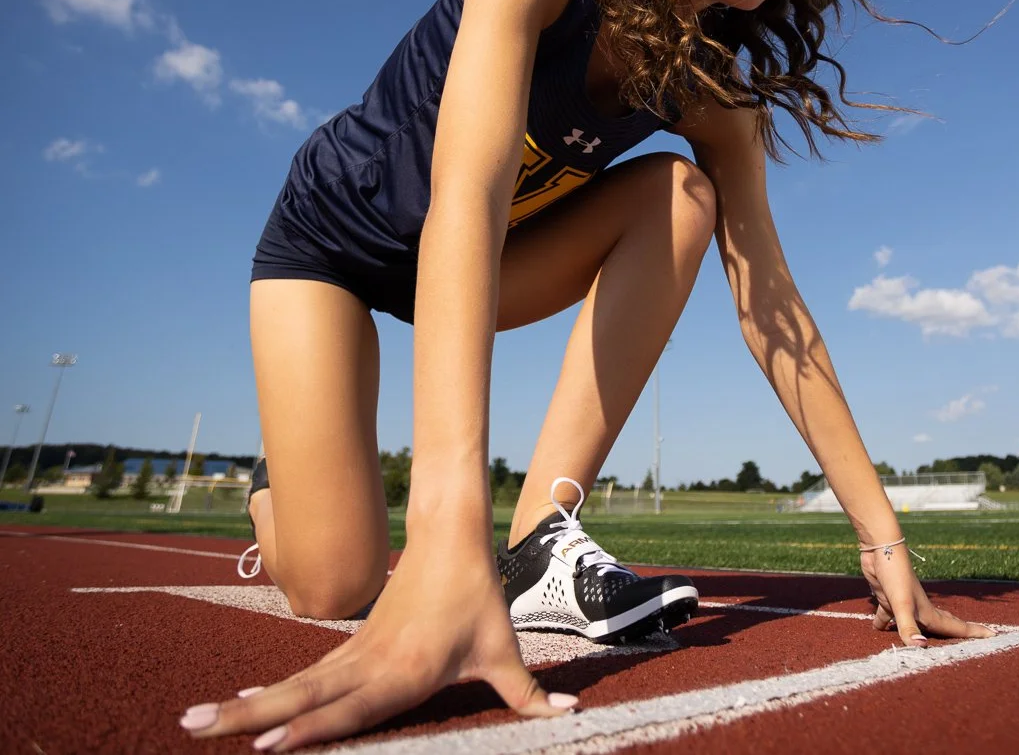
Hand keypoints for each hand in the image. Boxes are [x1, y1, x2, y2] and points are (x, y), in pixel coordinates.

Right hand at [179, 544, 573, 750]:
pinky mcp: (350, 648)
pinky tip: (240, 705)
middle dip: (248, 717)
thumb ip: (530, 696)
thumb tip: (570, 717)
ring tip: (194, 719)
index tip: (264, 745)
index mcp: (405, 672)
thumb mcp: (505, 652)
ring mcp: (354, 654)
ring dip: (245, 704)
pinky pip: (304, 676)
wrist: (453, 538)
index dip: (309, 730)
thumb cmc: (479, 599)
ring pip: (293, 686)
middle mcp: (370, 666)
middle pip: (302, 697)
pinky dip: (269, 693)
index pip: (350, 707)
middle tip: (194, 727)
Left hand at [861, 541, 996, 646]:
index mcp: (928, 612)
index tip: (995, 635)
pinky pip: (888, 616)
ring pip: (916, 622)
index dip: (974, 632)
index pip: (956, 626)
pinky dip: (885, 624)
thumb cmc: (895, 574)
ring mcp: (904, 603)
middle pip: (941, 624)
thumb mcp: (900, 603)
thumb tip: (921, 647)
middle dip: (956, 633)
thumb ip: (909, 627)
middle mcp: (919, 609)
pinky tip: (879, 630)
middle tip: (971, 640)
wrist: (880, 549)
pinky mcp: (888, 598)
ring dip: (921, 632)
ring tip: (927, 642)